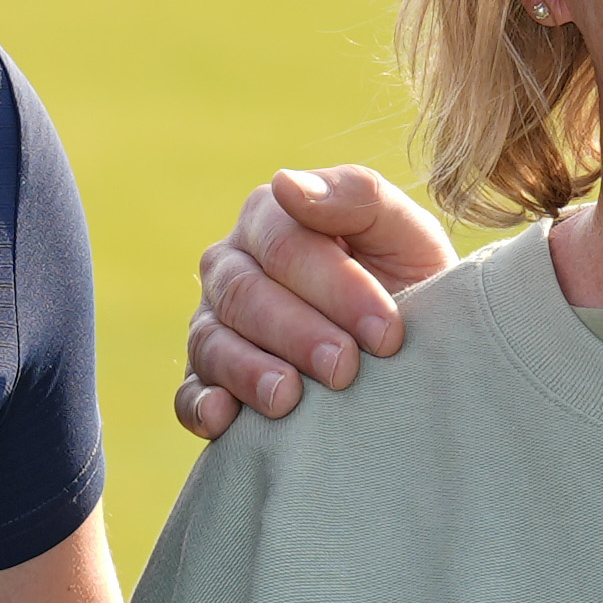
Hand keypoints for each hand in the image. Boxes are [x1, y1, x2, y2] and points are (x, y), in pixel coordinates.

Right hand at [173, 167, 457, 439]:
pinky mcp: (208, 383)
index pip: (286, 246)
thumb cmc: (410, 281)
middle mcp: (230, 268)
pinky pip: (187, 395)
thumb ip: (356, 195)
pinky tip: (226, 418)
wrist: (415, 352)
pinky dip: (201, 407)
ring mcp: (212, 326)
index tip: (387, 332)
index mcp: (270, 219)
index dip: (336, 288)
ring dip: (248, 371)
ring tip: (288, 398)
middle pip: (244, 294)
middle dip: (297, 333)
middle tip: (345, 369)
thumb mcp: (405, 234)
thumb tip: (286, 184)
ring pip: (211, 342)